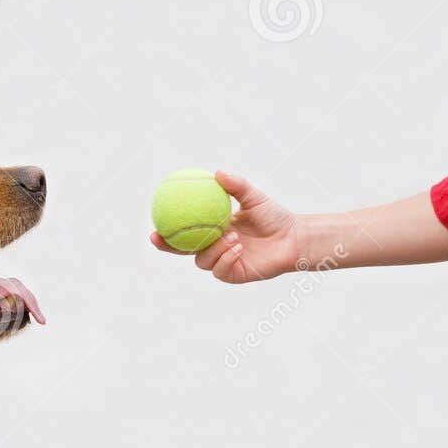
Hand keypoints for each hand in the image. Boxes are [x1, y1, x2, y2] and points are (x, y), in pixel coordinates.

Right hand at [149, 170, 301, 283]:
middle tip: (159, 237)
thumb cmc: (273, 216)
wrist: (293, 238)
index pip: (184, 230)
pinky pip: (221, 269)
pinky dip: (227, 257)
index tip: (154, 221)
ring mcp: (222, 262)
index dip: (166, 229)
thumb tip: (217, 172)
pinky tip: (238, 248)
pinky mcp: (234, 275)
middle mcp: (214, 247)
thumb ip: (236, 185)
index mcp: (212, 229)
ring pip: (202, 260)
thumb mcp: (253, 197)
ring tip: (231, 236)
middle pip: (183, 250)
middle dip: (168, 246)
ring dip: (213, 248)